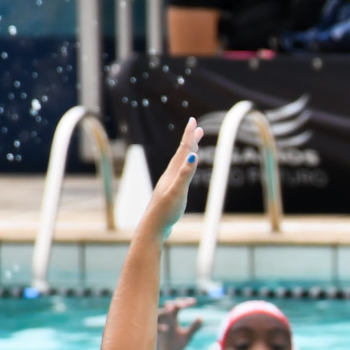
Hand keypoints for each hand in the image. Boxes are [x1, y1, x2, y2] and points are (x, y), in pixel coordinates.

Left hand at [145, 117, 202, 239]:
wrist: (153, 228)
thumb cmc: (165, 212)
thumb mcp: (177, 192)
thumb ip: (185, 174)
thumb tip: (193, 155)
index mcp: (173, 173)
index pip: (183, 150)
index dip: (189, 135)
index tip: (193, 121)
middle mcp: (170, 176)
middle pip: (181, 153)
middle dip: (189, 140)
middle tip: (197, 128)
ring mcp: (169, 184)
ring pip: (180, 163)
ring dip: (187, 152)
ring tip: (194, 146)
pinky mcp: (170, 193)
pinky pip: (180, 174)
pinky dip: (185, 167)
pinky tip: (185, 171)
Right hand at [156, 297, 201, 349]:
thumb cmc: (174, 346)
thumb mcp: (186, 337)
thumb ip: (193, 328)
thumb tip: (201, 318)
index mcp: (172, 318)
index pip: (178, 305)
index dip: (185, 302)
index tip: (194, 302)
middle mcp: (164, 319)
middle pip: (168, 306)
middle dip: (174, 304)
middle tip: (182, 304)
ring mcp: (157, 326)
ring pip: (158, 314)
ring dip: (165, 311)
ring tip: (171, 309)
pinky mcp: (152, 335)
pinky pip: (153, 328)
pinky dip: (159, 327)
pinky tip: (166, 329)